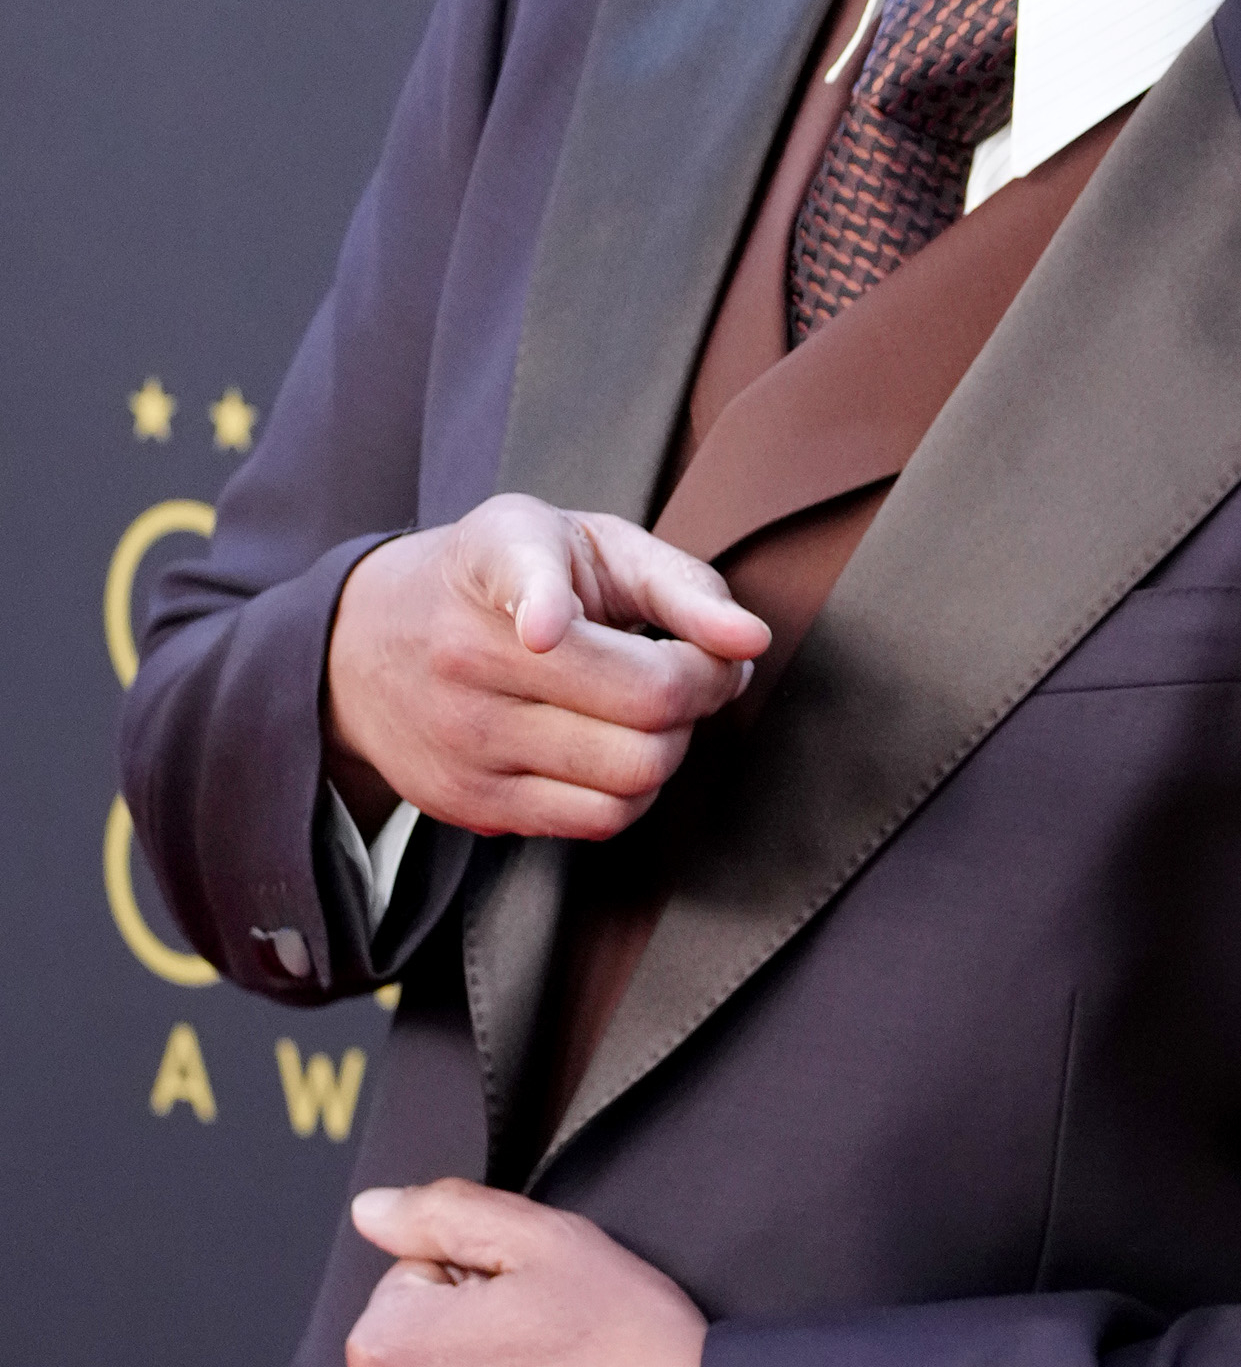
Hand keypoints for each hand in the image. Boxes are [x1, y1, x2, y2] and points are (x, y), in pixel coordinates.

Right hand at [325, 495, 769, 837]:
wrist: (363, 642)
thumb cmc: (500, 581)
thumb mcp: (581, 544)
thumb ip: (680, 583)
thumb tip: (751, 642)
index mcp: (497, 563)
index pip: (522, 586)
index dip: (543, 604)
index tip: (546, 628)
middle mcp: (467, 655)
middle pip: (645, 706)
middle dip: (703, 691)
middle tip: (690, 668)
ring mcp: (465, 738)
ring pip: (633, 776)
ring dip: (671, 746)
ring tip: (644, 710)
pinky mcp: (470, 804)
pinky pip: (599, 822)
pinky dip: (632, 791)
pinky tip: (611, 749)